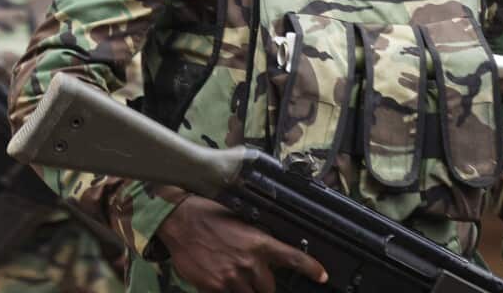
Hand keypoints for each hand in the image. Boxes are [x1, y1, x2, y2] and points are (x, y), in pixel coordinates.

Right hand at [157, 195, 326, 292]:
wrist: (179, 221)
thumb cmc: (208, 216)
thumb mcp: (239, 222)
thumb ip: (256, 241)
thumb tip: (267, 252)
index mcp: (258, 242)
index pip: (293, 258)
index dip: (311, 269)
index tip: (323, 276)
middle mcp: (249, 263)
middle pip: (269, 288)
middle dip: (263, 285)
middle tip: (252, 275)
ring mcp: (232, 278)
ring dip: (246, 289)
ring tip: (234, 276)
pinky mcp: (214, 287)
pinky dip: (226, 291)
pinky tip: (218, 279)